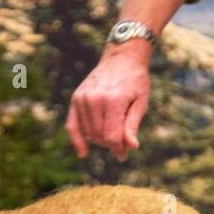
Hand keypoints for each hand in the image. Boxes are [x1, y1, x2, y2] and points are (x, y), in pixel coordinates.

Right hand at [66, 44, 151, 160]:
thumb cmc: (135, 81)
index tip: (123, 155)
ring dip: (99, 139)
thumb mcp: (140, 102)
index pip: (111, 137)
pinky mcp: (76, 98)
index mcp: (113, 100)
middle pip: (99, 137)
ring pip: (89, 133)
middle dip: (111, 143)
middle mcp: (94, 99)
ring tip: (111, 133)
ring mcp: (83, 98)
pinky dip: (77, 140)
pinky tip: (83, 153)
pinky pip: (72, 125)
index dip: (118, 149)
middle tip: (121, 142)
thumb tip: (130, 147)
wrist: (121, 59)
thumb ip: (132, 125)